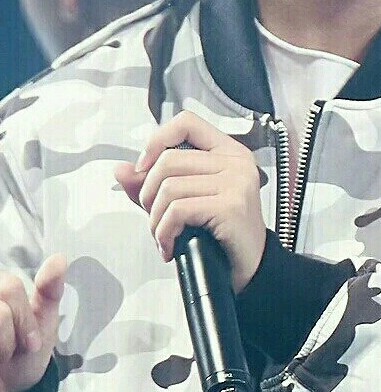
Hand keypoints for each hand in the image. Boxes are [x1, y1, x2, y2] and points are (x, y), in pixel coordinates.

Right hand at [0, 254, 66, 391]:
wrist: (7, 389)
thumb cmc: (25, 352)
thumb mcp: (44, 322)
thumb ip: (50, 290)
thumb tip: (59, 258)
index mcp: (1, 287)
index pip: (10, 287)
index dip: (24, 321)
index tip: (32, 345)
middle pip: (1, 301)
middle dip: (14, 333)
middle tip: (12, 351)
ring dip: (2, 345)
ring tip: (1, 354)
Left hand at [114, 111, 266, 294]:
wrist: (249, 268)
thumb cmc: (220, 235)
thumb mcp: (184, 203)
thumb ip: (153, 184)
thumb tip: (121, 169)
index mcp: (227, 152)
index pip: (186, 123)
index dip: (158, 140)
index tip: (144, 168)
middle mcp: (235, 162)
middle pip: (169, 160)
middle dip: (147, 194)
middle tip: (154, 218)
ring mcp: (236, 182)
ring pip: (169, 187)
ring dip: (155, 219)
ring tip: (162, 236)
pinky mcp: (231, 206)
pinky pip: (178, 210)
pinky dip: (164, 231)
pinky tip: (169, 246)